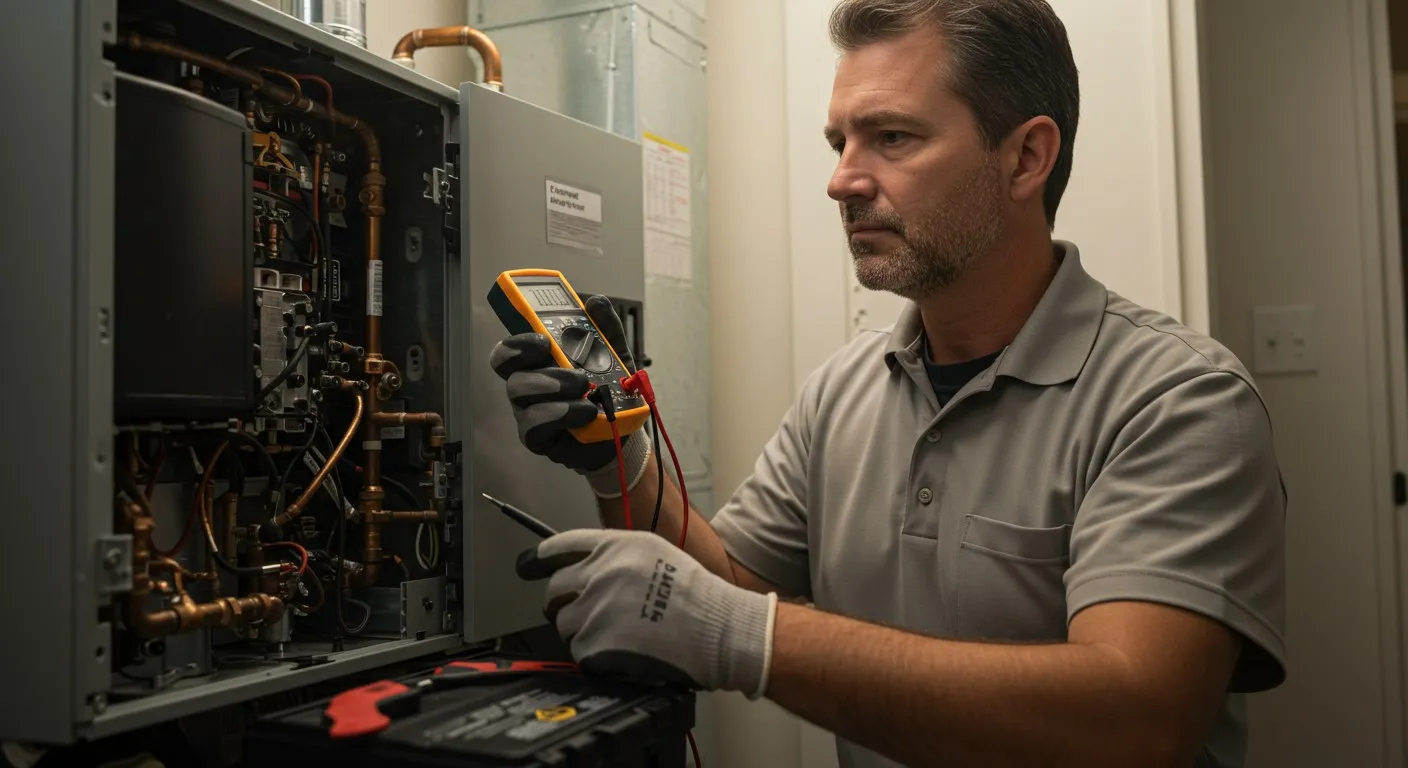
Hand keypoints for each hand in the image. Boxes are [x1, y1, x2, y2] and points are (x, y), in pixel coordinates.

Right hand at [488, 296, 650, 493]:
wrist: (622, 431)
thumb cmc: (608, 390)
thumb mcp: (614, 355)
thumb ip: (606, 328)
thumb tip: (595, 302)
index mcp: (539, 361)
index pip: (512, 347)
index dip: (518, 341)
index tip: (543, 340)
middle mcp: (528, 384)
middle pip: (510, 371)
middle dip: (540, 366)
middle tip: (573, 369)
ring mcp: (529, 411)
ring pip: (520, 395)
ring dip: (554, 388)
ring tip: (586, 390)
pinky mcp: (537, 437)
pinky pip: (533, 425)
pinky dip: (561, 414)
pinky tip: (586, 412)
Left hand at [517, 528, 778, 696]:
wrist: (717, 629)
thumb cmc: (694, 594)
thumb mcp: (654, 554)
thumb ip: (614, 557)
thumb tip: (580, 568)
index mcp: (613, 547)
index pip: (558, 547)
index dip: (538, 559)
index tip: (528, 566)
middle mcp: (599, 573)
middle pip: (553, 589)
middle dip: (561, 603)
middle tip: (582, 613)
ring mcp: (595, 610)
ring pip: (564, 623)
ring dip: (581, 630)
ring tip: (616, 632)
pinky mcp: (596, 644)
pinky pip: (578, 650)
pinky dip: (593, 654)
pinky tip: (620, 649)